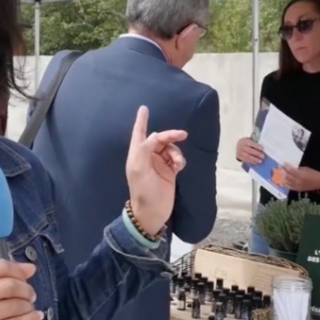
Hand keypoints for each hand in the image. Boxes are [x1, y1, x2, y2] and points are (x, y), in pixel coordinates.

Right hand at [0, 260, 41, 319]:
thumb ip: (1, 275)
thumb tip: (30, 268)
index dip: (18, 270)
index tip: (26, 276)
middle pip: (8, 286)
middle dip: (25, 289)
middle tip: (30, 294)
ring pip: (13, 306)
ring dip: (27, 306)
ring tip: (28, 307)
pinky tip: (35, 317)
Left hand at [125, 106, 187, 235]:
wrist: (153, 212)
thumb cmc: (143, 191)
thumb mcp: (139, 170)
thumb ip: (144, 150)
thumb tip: (153, 136)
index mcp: (137, 155)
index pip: (139, 134)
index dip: (141, 121)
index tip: (144, 108)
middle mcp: (147, 157)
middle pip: (159, 139)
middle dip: (169, 136)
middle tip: (182, 134)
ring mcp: (159, 164)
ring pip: (170, 148)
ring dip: (176, 152)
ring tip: (177, 163)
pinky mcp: (169, 171)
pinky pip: (176, 158)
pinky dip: (179, 160)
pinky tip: (179, 167)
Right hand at [236, 137, 263, 164]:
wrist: (239, 145)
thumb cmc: (247, 143)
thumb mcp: (250, 140)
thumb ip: (255, 143)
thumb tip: (263, 148)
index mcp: (245, 141)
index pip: (251, 143)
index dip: (256, 146)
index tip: (262, 149)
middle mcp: (242, 147)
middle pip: (249, 150)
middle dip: (257, 154)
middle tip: (263, 156)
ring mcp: (240, 152)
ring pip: (247, 156)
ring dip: (255, 159)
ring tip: (260, 161)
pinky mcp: (240, 157)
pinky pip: (246, 160)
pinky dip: (252, 162)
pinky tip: (256, 163)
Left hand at [279, 165, 319, 191]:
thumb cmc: (313, 173)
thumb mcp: (305, 169)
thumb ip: (297, 169)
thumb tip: (288, 168)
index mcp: (300, 174)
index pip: (290, 170)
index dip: (285, 167)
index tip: (282, 164)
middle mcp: (297, 181)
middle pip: (286, 176)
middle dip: (282, 171)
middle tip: (279, 168)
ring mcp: (297, 186)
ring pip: (286, 182)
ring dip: (281, 177)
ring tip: (279, 173)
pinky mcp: (297, 189)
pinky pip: (289, 187)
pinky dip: (284, 183)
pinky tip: (282, 180)